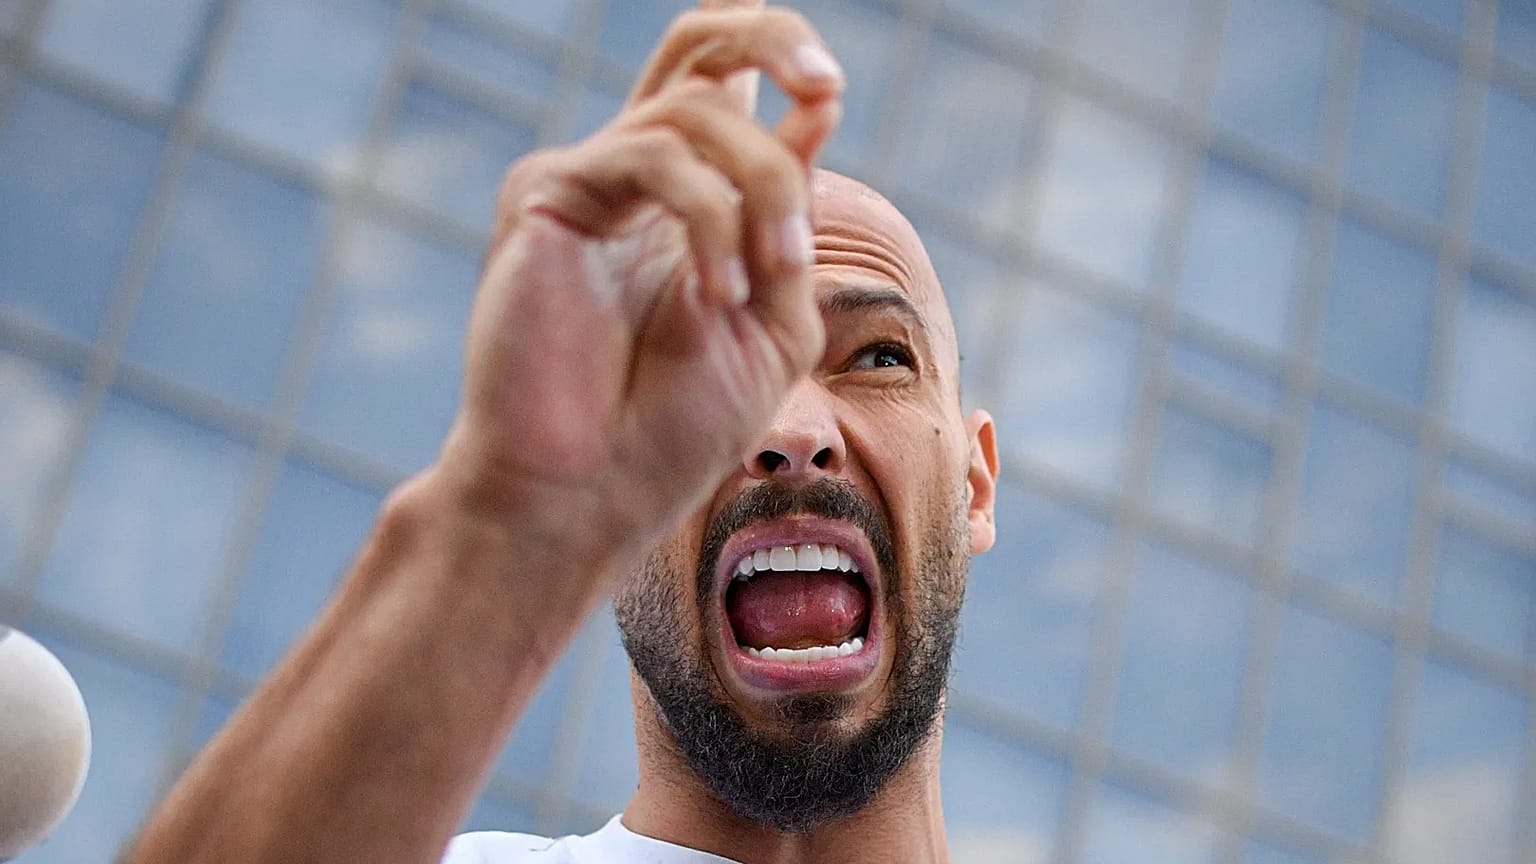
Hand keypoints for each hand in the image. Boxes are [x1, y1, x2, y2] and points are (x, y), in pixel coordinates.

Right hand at [435, 2, 844, 575]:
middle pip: (699, 42)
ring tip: (764, 282)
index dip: (789, 62)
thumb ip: (792, 220)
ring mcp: (591, 178)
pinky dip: (709, 221)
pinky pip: (654, 158)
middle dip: (772, 35)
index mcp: (696, 202)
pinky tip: (716, 295)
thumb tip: (819, 104)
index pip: (735, 87)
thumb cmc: (674, 428)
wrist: (588, 493)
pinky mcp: (546, 191)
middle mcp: (641, 175)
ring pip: (698, 108)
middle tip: (826, 82)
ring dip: (763, 190)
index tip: (829, 96)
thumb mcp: (773, 319)